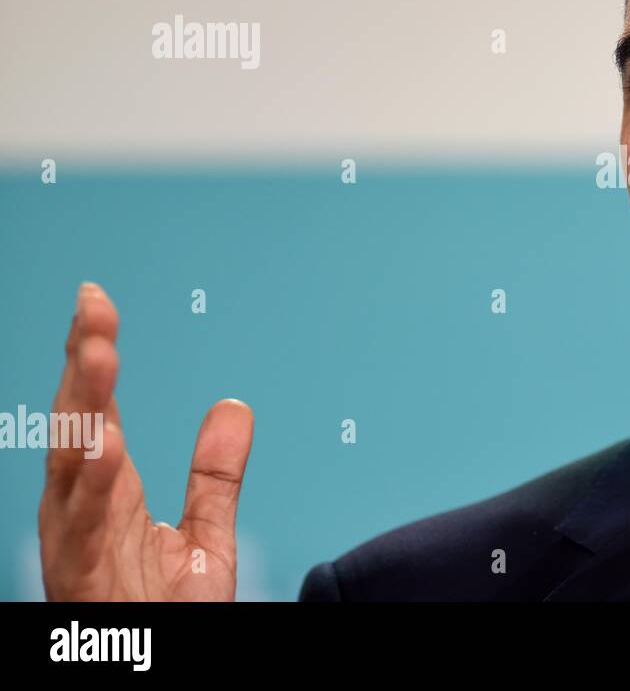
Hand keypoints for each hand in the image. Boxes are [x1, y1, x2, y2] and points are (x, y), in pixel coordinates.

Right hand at [39, 282, 253, 599]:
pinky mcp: (87, 586)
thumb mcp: (206, 538)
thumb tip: (235, 407)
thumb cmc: (166, 617)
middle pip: (78, 427)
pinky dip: (91, 491)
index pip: (97, 412)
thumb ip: (216, 475)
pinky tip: (105, 449)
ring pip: (71, 470)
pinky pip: (87, 534)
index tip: (95, 298)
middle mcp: (83, 515)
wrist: (163, 670)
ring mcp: (79, 549)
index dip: (91, 355)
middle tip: (93, 306)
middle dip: (82, 365)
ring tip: (97, 355)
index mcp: (107, 496)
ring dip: (83, 411)